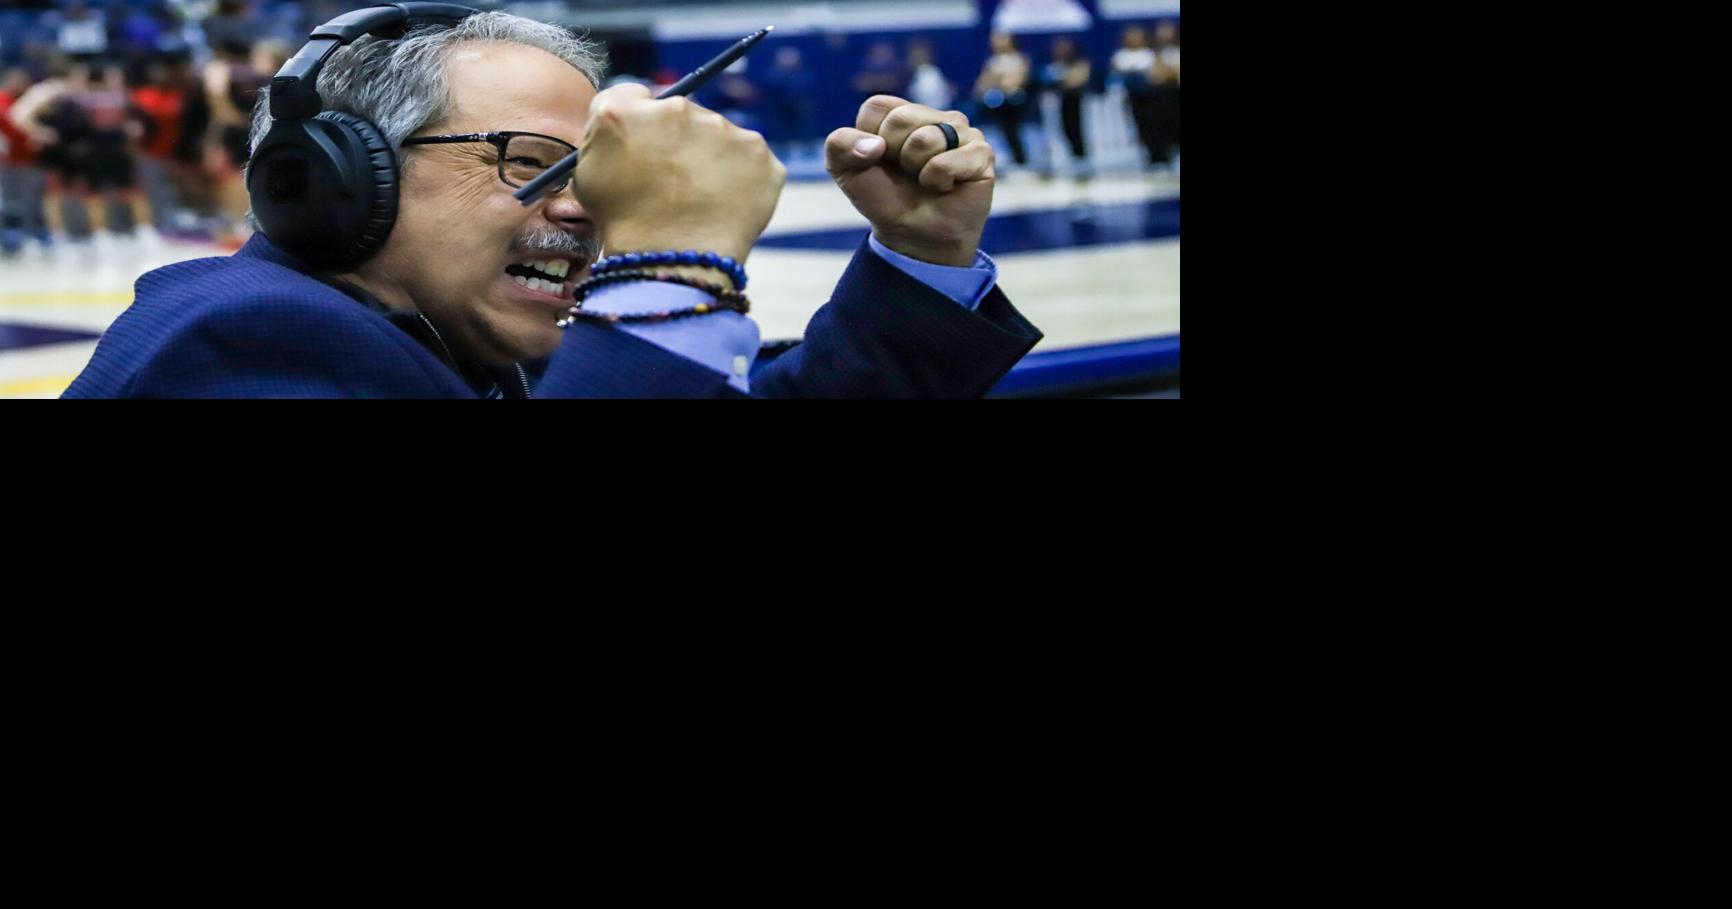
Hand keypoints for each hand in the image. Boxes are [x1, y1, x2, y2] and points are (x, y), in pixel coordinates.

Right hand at [575, 83, 785, 266]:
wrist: (672, 261)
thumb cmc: (623, 223)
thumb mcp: (587, 173)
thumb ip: (604, 133)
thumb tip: (628, 121)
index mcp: (625, 110)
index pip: (636, 97)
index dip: (641, 126)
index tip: (647, 150)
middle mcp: (677, 108)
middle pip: (683, 114)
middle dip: (681, 141)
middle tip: (677, 183)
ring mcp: (723, 129)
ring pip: (719, 136)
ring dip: (713, 159)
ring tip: (701, 201)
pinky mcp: (759, 154)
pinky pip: (751, 161)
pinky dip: (744, 180)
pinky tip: (725, 206)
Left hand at [826, 95, 994, 266]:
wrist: (913, 235)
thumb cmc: (885, 199)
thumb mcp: (846, 171)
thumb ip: (839, 145)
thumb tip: (874, 146)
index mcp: (902, 112)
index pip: (877, 107)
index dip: (870, 140)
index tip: (880, 161)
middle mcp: (933, 116)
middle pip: (901, 119)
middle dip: (895, 155)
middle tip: (906, 173)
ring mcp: (961, 131)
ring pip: (925, 139)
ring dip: (917, 170)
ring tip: (926, 180)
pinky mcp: (981, 153)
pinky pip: (946, 161)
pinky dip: (937, 181)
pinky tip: (945, 187)